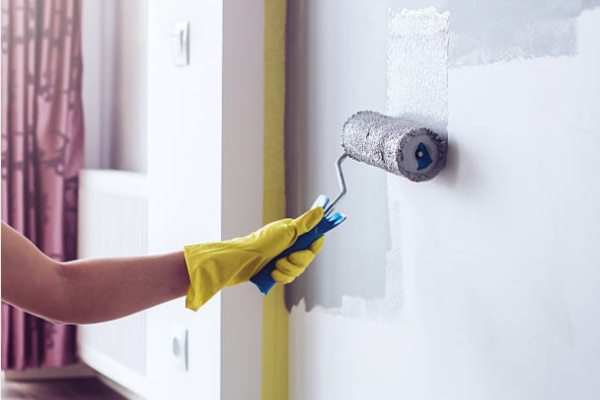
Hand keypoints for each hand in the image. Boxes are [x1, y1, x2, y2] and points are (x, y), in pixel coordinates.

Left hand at [184, 207, 324, 309]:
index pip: (314, 240)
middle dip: (298, 261)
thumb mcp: (287, 231)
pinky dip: (281, 276)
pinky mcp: (277, 271)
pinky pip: (288, 277)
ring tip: (275, 265)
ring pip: (298, 270)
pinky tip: (272, 273)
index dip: (314, 245)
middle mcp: (290, 245)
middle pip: (307, 258)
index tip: (312, 246)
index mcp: (294, 233)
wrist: (242, 261)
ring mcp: (283, 258)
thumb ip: (306, 223)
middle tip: (287, 258)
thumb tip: (320, 209)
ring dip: (287, 269)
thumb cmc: (261, 243)